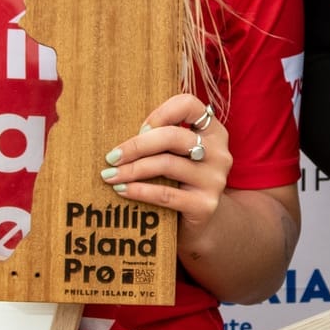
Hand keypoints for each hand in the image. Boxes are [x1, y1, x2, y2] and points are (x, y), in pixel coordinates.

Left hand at [103, 93, 233, 231]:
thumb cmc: (180, 181)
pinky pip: (165, 194)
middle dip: (137, 145)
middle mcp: (219, 153)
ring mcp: (215, 179)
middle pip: (173, 137)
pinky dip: (139, 191)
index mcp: (213, 132)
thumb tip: (120, 136)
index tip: (139, 128)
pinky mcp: (205, 205)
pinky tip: (122, 191)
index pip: (189, 104)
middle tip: (112, 157)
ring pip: (167, 165)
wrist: (201, 224)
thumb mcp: (176, 155)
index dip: (161, 113)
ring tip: (110, 176)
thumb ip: (161, 139)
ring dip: (132, 170)